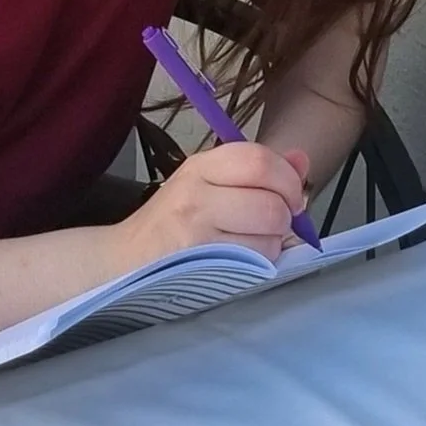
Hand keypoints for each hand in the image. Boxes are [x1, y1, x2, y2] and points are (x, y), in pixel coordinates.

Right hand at [117, 141, 310, 267]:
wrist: (123, 261)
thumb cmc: (171, 222)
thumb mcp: (208, 184)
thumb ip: (257, 170)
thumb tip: (302, 160)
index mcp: (201, 165)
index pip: (259, 160)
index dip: (288, 180)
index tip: (291, 196)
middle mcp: (196, 193)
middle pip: (271, 202)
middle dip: (286, 217)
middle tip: (275, 224)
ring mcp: (196, 232)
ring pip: (268, 238)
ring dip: (272, 246)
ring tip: (251, 245)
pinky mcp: (199, 266)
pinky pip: (254, 265)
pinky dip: (259, 266)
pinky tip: (241, 262)